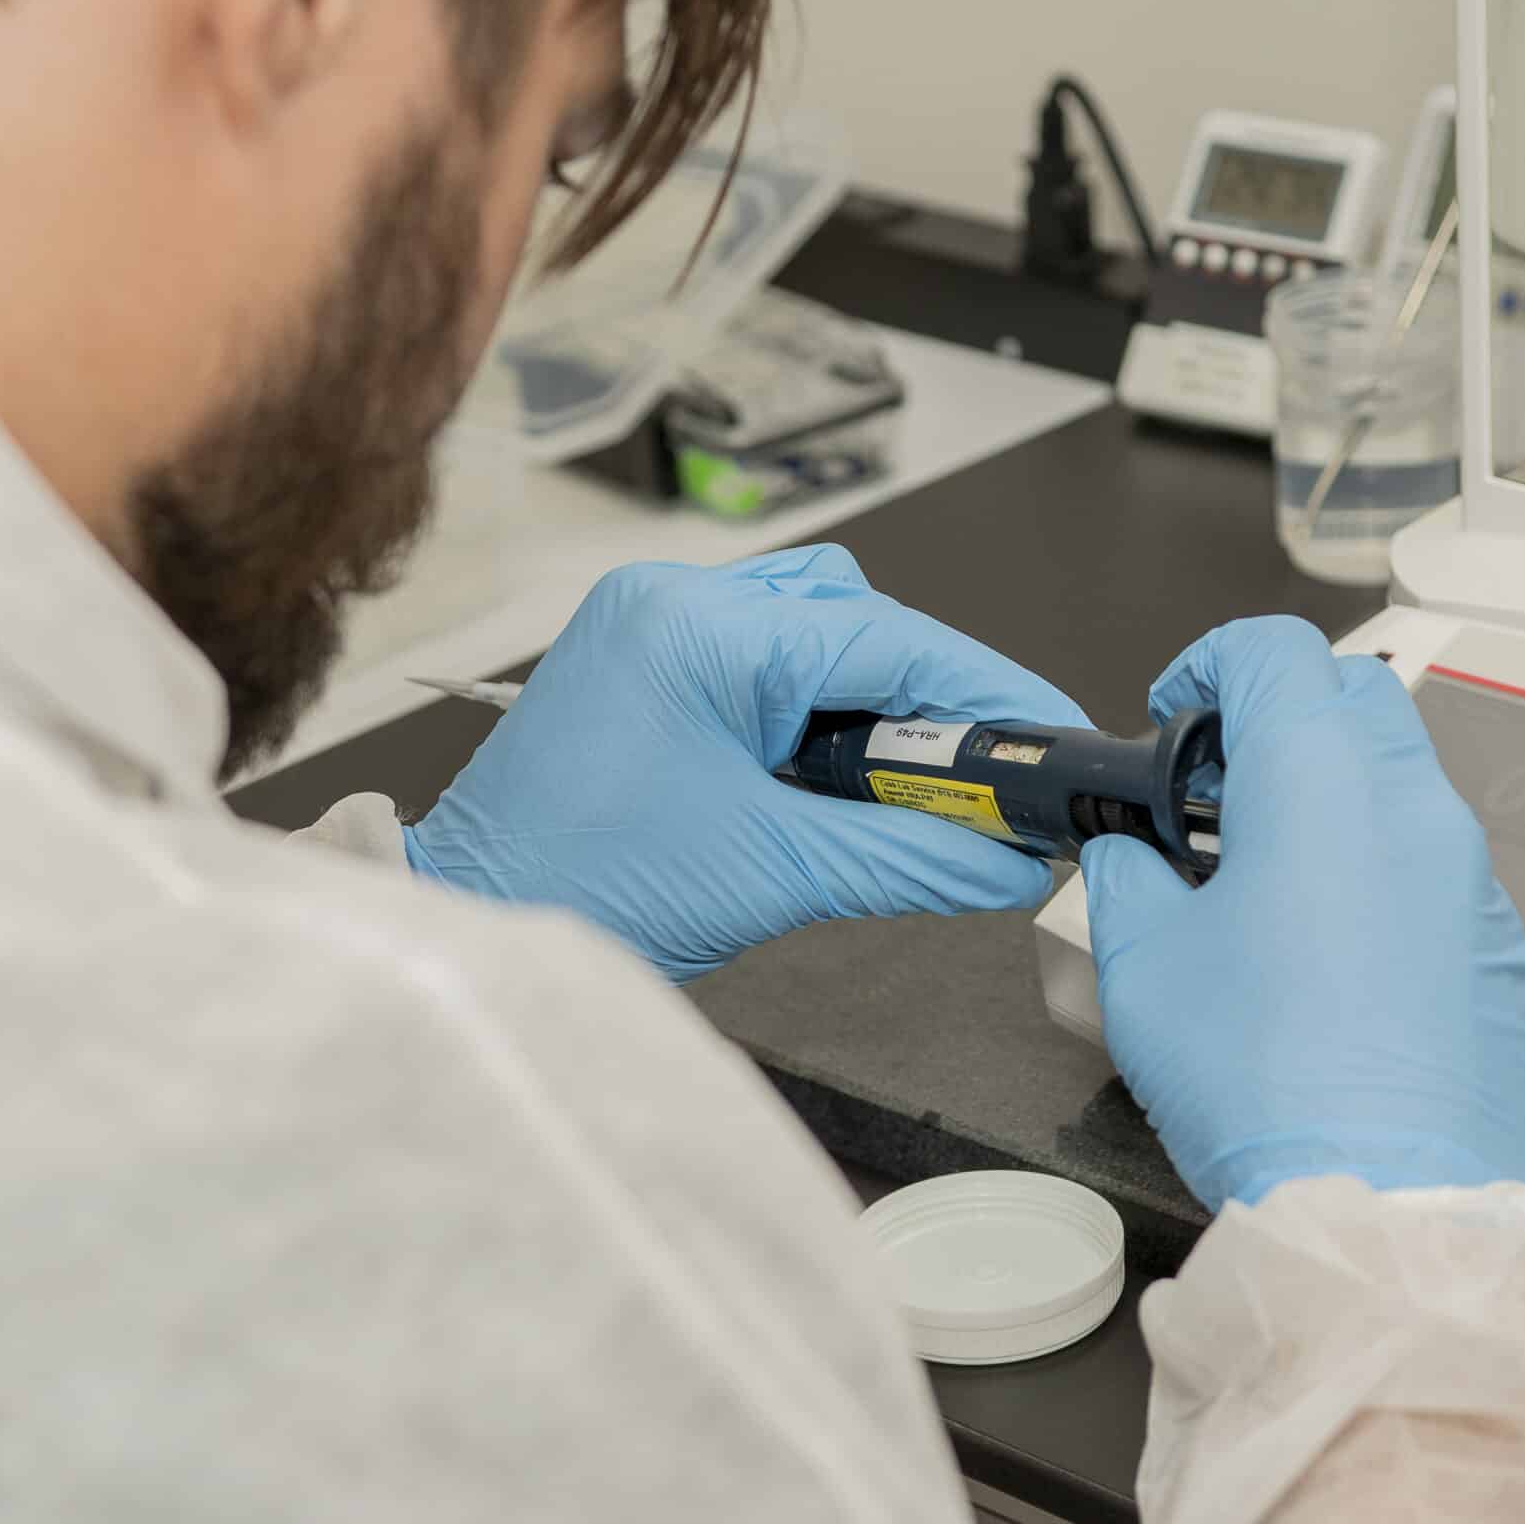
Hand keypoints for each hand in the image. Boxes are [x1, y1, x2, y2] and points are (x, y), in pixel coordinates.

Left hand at [404, 545, 1087, 979]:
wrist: (474, 921)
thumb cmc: (581, 891)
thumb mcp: (776, 874)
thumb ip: (914, 857)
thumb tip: (1010, 859)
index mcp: (701, 631)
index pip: (891, 641)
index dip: (986, 693)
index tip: (1051, 733)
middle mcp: (677, 602)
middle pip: (864, 621)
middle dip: (935, 700)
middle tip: (995, 777)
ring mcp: (658, 622)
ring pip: (822, 626)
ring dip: (878, 696)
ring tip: (916, 778)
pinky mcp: (650, 655)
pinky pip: (771, 652)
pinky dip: (822, 703)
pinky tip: (843, 765)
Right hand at [1080, 617, 1524, 1210]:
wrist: (1392, 1207)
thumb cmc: (1266, 1080)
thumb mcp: (1144, 967)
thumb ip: (1127, 880)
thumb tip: (1130, 859)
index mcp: (1322, 781)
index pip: (1275, 650)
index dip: (1210, 663)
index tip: (1176, 712)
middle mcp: (1417, 809)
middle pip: (1357, 698)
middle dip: (1283, 717)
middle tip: (1218, 791)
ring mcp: (1477, 884)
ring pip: (1406, 788)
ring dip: (1336, 802)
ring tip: (1268, 885)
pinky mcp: (1506, 956)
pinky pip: (1441, 877)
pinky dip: (1383, 879)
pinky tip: (1334, 964)